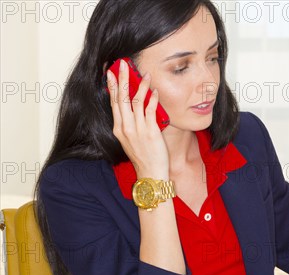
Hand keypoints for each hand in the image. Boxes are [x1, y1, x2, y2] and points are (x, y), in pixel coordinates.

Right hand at [106, 59, 168, 178]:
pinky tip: (154, 90)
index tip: (111, 73)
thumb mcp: (131, 140)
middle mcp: (125, 127)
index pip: (114, 102)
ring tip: (143, 73)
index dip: (113, 86)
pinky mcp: (150, 131)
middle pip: (121, 98)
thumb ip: (130, 125)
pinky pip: (150, 110)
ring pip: (135, 101)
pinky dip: (152, 98)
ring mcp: (137, 129)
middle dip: (121, 79)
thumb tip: (136, 110)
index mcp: (118, 128)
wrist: (150, 173)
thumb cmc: (143, 158)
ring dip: (139, 85)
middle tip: (122, 64)